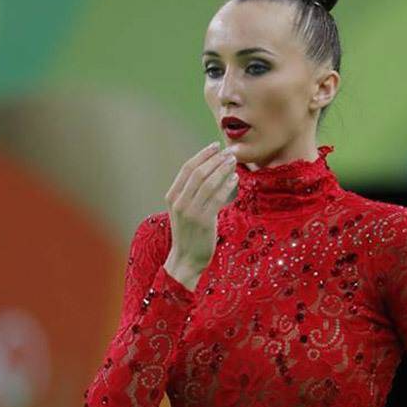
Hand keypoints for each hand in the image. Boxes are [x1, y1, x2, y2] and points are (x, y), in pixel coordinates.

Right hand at [164, 141, 238, 272]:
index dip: (202, 155)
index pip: (187, 168)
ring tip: (233, 162)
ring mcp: (190, 212)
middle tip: (229, 152)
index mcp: (172, 196)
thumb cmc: (189, 234)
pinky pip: (217, 198)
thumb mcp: (183, 210)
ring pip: (208, 183)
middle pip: (198, 172)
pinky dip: (226, 185)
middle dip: (215, 159)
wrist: (186, 259)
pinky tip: (234, 178)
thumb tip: (207, 171)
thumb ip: (190, 193)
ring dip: (223, 169)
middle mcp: (179, 202)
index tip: (215, 146)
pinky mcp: (203, 221)